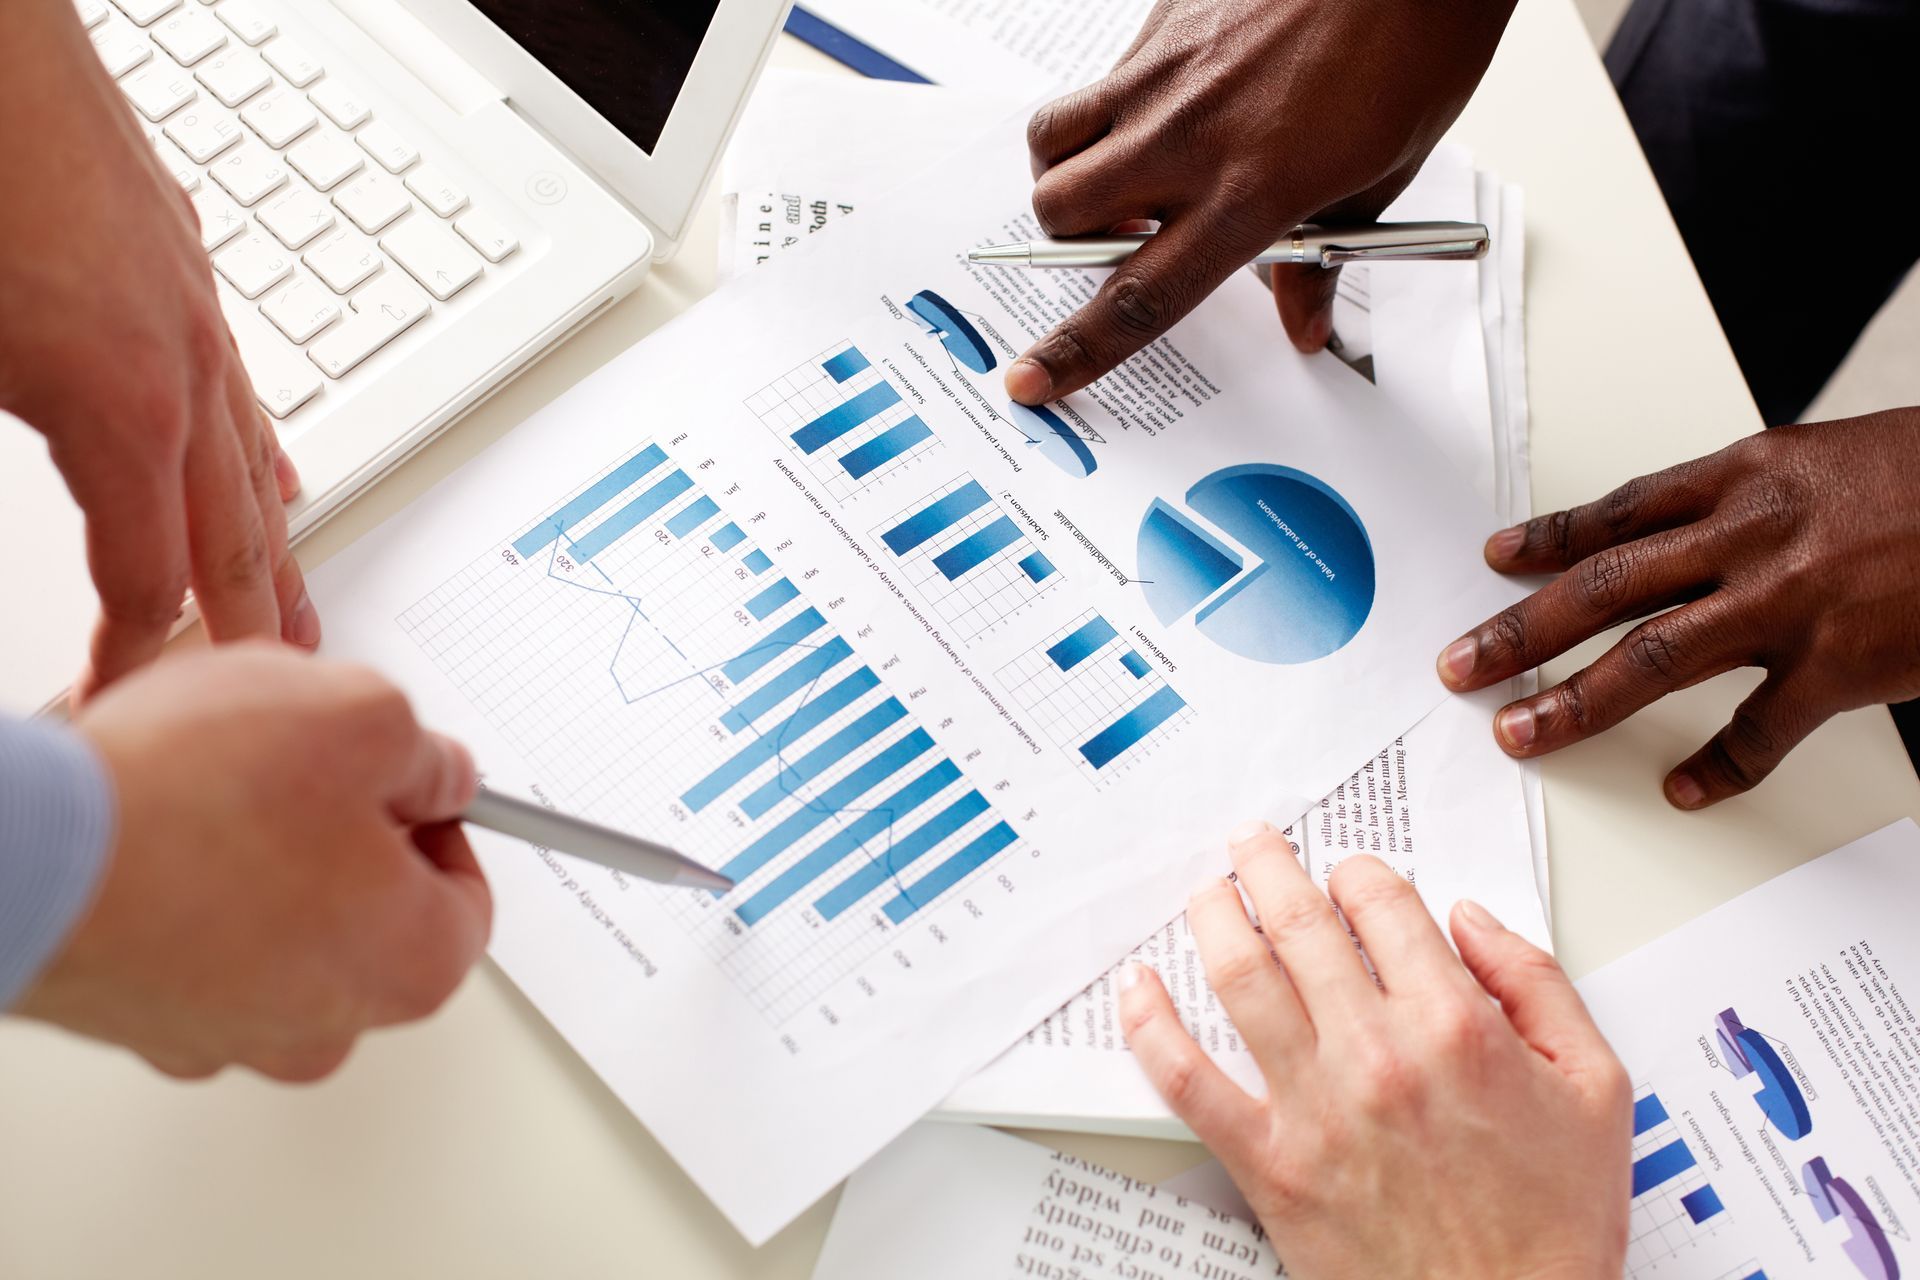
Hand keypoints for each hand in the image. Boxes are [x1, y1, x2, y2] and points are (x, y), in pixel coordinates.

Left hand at [0, 0, 313, 704]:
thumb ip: (5, 454)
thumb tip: (23, 516)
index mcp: (121, 410)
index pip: (144, 577)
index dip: (133, 655)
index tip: (118, 701)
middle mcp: (181, 371)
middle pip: (232, 536)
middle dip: (246, 626)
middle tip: (268, 693)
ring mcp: (194, 316)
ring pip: (254, 464)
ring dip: (277, 549)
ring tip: (298, 606)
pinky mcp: (181, 269)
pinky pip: (245, 390)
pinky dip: (262, 451)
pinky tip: (276, 473)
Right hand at [17, 646, 490, 1081]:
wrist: (30, 853)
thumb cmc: (193, 797)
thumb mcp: (364, 716)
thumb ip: (429, 755)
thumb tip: (440, 776)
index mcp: (413, 965)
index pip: (467, 896)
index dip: (438, 819)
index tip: (405, 780)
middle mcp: (330, 1026)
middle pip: (376, 917)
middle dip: (352, 838)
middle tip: (306, 772)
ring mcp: (232, 1033)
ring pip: (286, 932)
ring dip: (269, 861)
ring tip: (218, 793)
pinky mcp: (150, 1020)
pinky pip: (201, 946)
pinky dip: (194, 893)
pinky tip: (165, 833)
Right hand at [1006, 0, 1514, 404]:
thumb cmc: (1415, 49)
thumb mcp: (1383, 176)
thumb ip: (1323, 258)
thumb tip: (1304, 320)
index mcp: (1250, 194)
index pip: (1137, 298)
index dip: (1074, 352)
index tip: (1030, 380)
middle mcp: (1189, 137)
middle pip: (1062, 215)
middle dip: (1069, 242)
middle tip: (1122, 238)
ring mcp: (1163, 75)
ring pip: (1052, 142)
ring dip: (1067, 172)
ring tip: (1123, 174)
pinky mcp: (1159, 24)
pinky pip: (1100, 81)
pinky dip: (1113, 109)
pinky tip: (1175, 103)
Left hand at [1122, 826, 1629, 1279]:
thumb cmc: (1553, 1223)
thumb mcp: (1596, 1089)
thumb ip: (1537, 985)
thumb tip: (1472, 920)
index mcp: (1455, 1026)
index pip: (1382, 905)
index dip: (1358, 874)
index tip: (1349, 874)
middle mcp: (1377, 1054)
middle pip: (1299, 924)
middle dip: (1268, 868)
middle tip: (1251, 844)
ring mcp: (1315, 1107)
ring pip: (1240, 979)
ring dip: (1214, 919)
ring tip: (1207, 893)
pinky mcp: (1270, 1163)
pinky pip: (1189, 1081)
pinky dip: (1151, 1025)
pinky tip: (1137, 989)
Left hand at [1437, 411, 1919, 807]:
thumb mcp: (1833, 460)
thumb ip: (1756, 497)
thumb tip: (1694, 526)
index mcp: (1749, 474)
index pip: (1620, 511)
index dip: (1548, 539)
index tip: (1494, 561)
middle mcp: (1754, 534)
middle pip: (1605, 586)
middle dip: (1522, 630)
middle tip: (1462, 664)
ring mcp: (1792, 603)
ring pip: (1651, 658)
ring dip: (1576, 699)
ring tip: (1520, 732)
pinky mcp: (1841, 667)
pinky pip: (1759, 731)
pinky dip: (1718, 767)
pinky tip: (1682, 791)